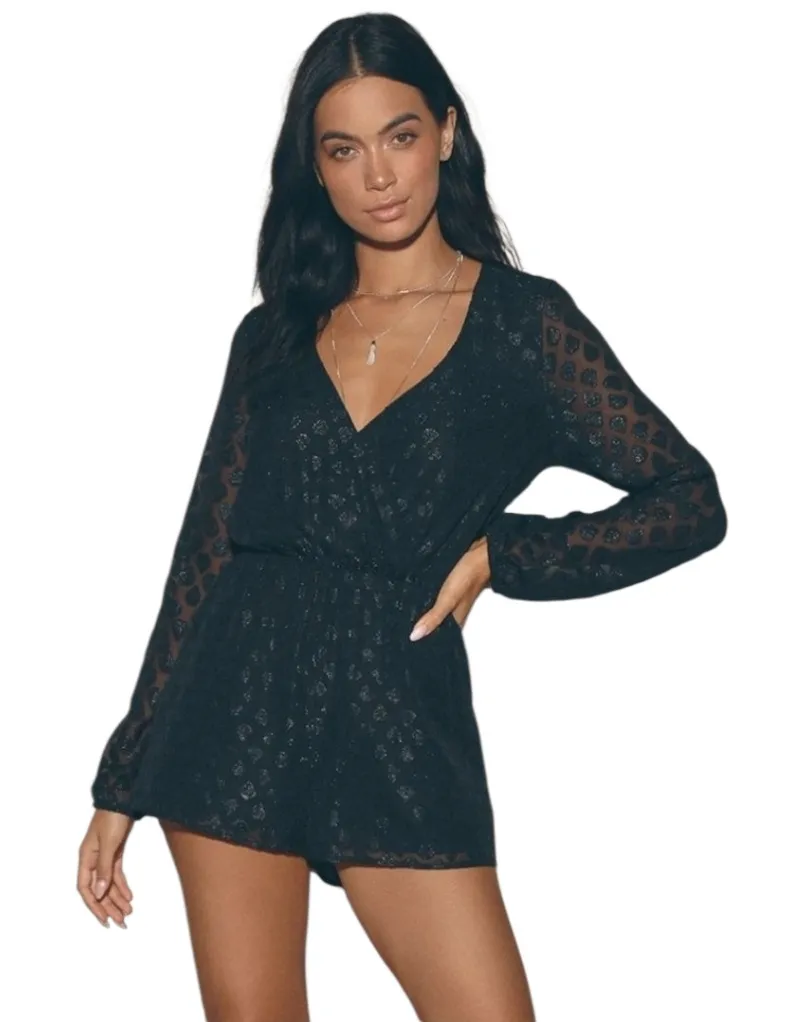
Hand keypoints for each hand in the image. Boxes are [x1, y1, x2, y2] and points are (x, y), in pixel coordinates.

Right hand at [77, 808, 134, 928]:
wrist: (123, 797)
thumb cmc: (113, 817)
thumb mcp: (110, 844)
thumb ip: (104, 869)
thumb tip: (99, 894)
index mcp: (86, 858)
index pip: (86, 889)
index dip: (94, 906)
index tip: (104, 920)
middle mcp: (93, 859)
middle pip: (99, 889)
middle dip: (109, 907)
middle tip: (122, 922)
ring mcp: (104, 855)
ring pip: (108, 883)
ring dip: (117, 898)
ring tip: (128, 913)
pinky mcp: (115, 851)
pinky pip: (116, 873)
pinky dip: (122, 885)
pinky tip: (129, 896)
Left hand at [409, 538, 491, 639]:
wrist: (482, 553)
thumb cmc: (469, 576)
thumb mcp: (448, 599)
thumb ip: (434, 617)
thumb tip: (415, 636)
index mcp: (456, 619)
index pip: (439, 637)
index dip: (426, 642)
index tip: (409, 646)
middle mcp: (454, 611)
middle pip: (436, 625)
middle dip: (421, 627)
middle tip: (401, 632)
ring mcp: (451, 599)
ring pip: (435, 610)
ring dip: (423, 613)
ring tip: (404, 617)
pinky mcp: (448, 587)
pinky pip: (435, 597)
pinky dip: (427, 599)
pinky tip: (417, 597)